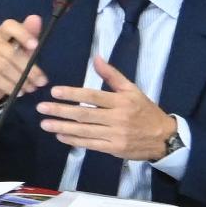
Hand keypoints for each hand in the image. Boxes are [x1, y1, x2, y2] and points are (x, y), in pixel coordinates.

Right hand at [0, 10, 49, 114]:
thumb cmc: (8, 65)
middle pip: (11, 52)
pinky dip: (10, 86)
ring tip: (31, 88)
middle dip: (29, 69)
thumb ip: (29, 36)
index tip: (35, 46)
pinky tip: (19, 92)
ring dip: (21, 80)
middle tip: (41, 81)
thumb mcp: (22, 51)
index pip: (9, 26)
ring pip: (4, 66)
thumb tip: (36, 17)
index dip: (22, 33)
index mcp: (1, 33)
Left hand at [36, 52, 177, 164]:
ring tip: (45, 124)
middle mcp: (118, 118)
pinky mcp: (114, 149)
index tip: (54, 91)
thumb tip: (96, 58)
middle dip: (61, 111)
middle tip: (42, 108)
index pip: (93, 96)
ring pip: (84, 131)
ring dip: (62, 128)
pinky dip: (74, 141)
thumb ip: (112, 75)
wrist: (164, 137)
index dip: (73, 94)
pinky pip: (90, 144)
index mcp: (122, 101)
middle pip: (85, 114)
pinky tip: (60, 136)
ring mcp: (115, 135)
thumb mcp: (132, 89)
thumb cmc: (145, 111)